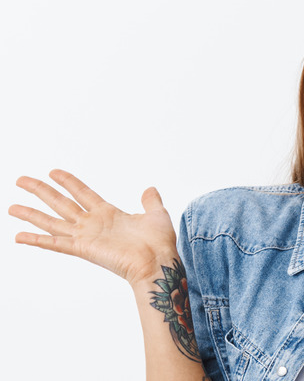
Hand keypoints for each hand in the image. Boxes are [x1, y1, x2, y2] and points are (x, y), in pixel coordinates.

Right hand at [9, 169, 177, 286]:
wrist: (159, 262)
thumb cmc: (160, 243)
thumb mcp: (156, 215)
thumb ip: (150, 201)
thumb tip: (149, 189)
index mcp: (109, 214)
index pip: (82, 193)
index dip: (68, 182)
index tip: (53, 171)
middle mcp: (93, 224)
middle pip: (61, 203)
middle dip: (41, 191)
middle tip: (20, 180)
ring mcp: (87, 237)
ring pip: (52, 221)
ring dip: (31, 214)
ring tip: (11, 207)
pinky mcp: (84, 249)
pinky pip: (55, 243)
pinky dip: (37, 240)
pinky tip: (19, 236)